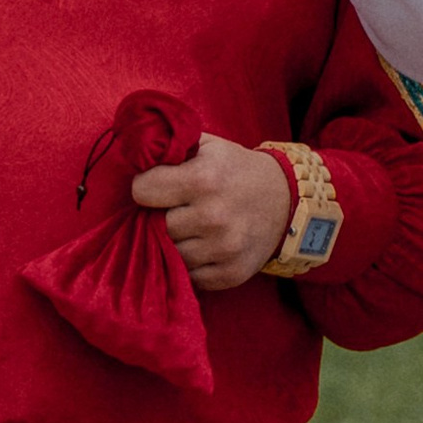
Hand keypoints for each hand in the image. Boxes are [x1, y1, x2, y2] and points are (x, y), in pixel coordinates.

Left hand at [131, 134, 295, 291]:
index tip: (158, 186)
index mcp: (204, 179)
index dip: (147, 187)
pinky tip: (204, 246)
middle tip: (178, 208)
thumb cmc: (236, 170)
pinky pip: (190, 276)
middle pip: (157, 225)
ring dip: (175, 243)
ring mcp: (224, 249)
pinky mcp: (231, 274)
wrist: (286, 201)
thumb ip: (171, 147)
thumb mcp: (208, 146)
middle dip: (162, 216)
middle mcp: (214, 216)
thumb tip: (136, 153)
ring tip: (191, 227)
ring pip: (171, 254)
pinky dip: (192, 264)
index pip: (143, 191)